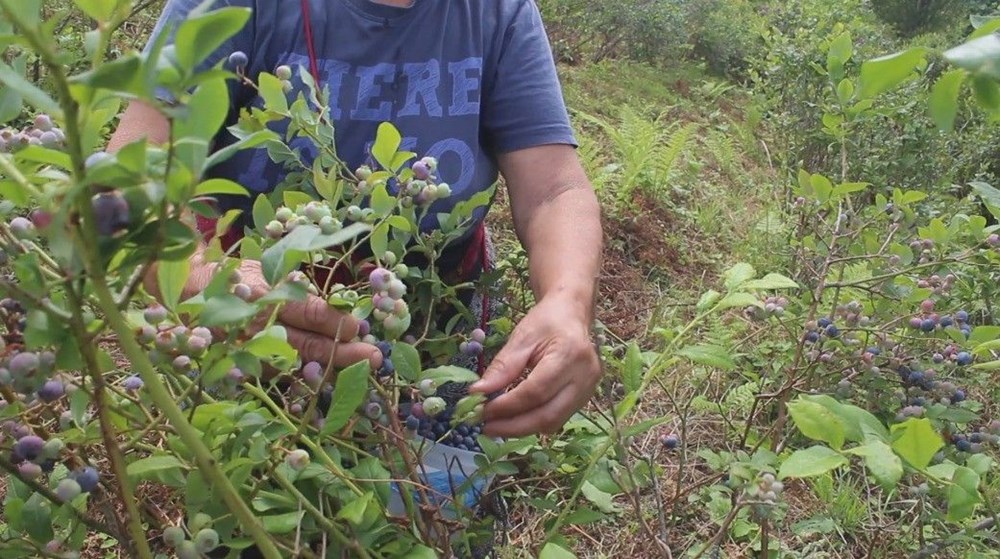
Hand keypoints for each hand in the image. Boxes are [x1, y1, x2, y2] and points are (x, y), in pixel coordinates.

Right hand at [179, 258, 381, 370]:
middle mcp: (256, 325)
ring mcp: (247, 350)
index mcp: (262, 295)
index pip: (303, 310)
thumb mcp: (264, 271)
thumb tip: (336, 300)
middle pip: (304, 343)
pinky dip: (304, 376)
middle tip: (373, 358)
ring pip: (294, 364)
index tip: (358, 326)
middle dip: (341, 353)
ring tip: (359, 372)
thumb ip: (295, 286)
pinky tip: (329, 378)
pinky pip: (277, 374)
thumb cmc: (235, 279)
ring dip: (329, 370)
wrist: (184, 295)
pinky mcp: (240, 366)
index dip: (332, 320)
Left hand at [469, 296, 601, 436]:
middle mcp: (585, 377)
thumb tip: (477, 393)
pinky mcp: (586, 398)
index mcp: (569, 356)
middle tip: (486, 427)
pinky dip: (534, 422)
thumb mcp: (521, 338)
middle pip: (548, 415)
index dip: (507, 406)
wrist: (572, 315)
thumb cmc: (546, 322)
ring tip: (498, 426)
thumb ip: (502, 367)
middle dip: (514, 426)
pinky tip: (515, 419)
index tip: (482, 411)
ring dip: (523, 428)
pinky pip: (558, 418)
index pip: (535, 392)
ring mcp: (589, 390)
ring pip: (554, 422)